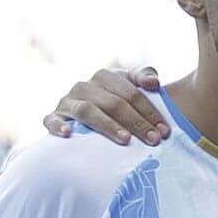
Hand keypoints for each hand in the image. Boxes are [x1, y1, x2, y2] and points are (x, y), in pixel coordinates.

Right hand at [43, 65, 166, 145]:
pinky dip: (58, 126)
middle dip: (136, 122)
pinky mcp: (53, 117)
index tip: (165, 131)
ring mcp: (67, 102)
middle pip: (113, 103)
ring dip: (108, 126)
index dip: (150, 111)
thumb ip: (143, 78)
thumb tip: (154, 82)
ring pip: (88, 111)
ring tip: (126, 140)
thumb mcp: (131, 90)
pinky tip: (69, 134)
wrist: (83, 123)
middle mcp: (84, 86)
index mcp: (105, 77)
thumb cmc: (116, 108)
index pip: (131, 92)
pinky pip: (51, 120)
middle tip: (154, 140)